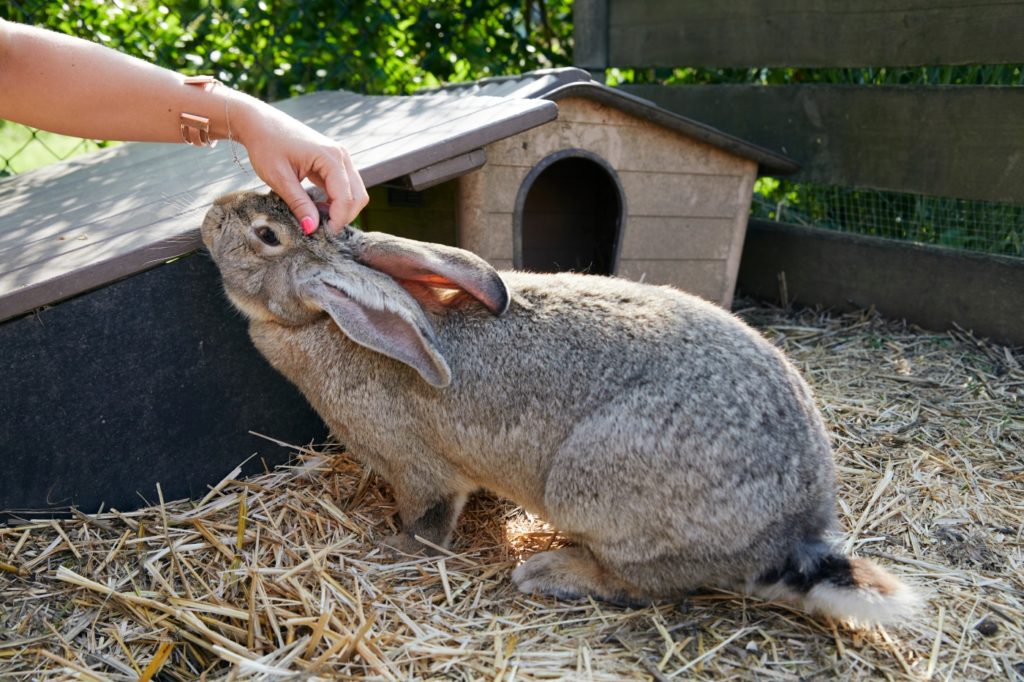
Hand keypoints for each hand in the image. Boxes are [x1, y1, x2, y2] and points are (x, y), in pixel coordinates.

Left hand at [233, 96, 367, 233]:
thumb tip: (311, 229)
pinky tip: (317, 205)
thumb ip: (299, 204)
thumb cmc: (266, 145)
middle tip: (321, 229)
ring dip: (341, 209)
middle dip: (343, 216)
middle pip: (358, 196)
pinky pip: (345, 186)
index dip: (337, 220)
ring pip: (355, 192)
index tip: (321, 234)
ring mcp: (340, 157)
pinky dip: (336, 200)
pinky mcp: (334, 161)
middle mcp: (341, 156)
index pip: (346, 197)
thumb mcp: (279, 178)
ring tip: (317, 216)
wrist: (259, 123)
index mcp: (330, 157)